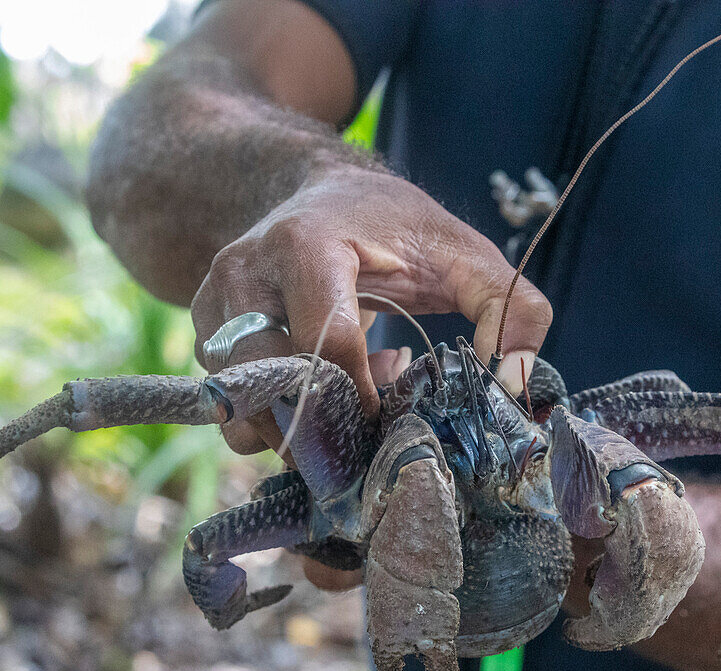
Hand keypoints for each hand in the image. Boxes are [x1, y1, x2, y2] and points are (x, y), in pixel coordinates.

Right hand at [191, 163, 552, 455]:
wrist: (322, 193)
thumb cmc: (397, 227)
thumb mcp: (467, 255)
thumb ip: (513, 309)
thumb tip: (515, 384)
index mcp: (307, 246)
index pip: (326, 346)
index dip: (363, 399)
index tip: (395, 419)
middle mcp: (246, 273)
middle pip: (270, 384)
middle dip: (325, 425)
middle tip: (372, 428)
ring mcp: (215, 302)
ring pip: (242, 404)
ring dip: (301, 423)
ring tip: (352, 391)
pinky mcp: (205, 328)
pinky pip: (234, 401)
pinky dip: (280, 413)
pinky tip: (325, 383)